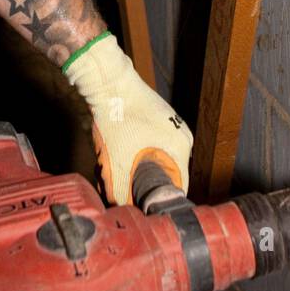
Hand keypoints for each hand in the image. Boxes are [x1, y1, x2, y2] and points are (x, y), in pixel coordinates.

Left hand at [62, 32, 192, 204]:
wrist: (108, 82)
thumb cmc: (117, 116)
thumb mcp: (116, 161)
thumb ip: (121, 190)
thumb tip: (121, 208)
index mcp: (180, 147)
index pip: (180, 186)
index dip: (161, 200)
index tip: (144, 207)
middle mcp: (181, 136)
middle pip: (168, 174)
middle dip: (145, 184)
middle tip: (123, 187)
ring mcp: (171, 126)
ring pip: (157, 160)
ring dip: (139, 169)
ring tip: (117, 169)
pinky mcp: (158, 121)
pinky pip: (152, 146)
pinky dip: (137, 154)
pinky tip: (118, 153)